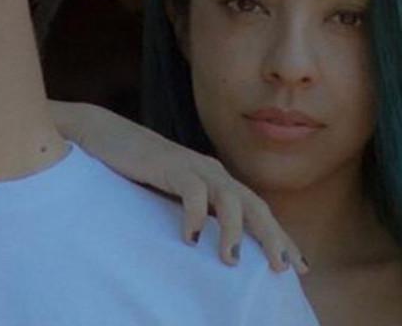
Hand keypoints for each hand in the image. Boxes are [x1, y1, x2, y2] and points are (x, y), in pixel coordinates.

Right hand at [52, 102, 307, 273]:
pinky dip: (195, 215)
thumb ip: (194, 210)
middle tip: (281, 269)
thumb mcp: (172, 193)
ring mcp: (191, 166)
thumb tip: (210, 244)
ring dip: (234, 230)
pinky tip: (189, 237)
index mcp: (215, 179)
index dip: (278, 236)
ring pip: (229, 197)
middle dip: (272, 235)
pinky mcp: (169, 164)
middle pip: (253, 204)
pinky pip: (192, 190)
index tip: (297, 266)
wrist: (107, 135)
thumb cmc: (138, 168)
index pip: (256, 209)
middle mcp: (211, 171)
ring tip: (231, 259)